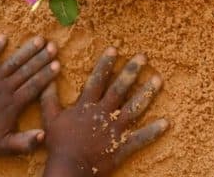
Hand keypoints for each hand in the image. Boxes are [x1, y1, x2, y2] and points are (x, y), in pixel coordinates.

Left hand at [0, 35, 58, 154]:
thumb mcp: (3, 147)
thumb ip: (25, 142)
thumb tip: (44, 135)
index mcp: (13, 104)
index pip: (34, 86)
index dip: (46, 75)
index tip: (58, 64)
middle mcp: (5, 88)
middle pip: (26, 71)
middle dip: (41, 58)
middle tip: (53, 45)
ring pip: (12, 62)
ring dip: (26, 50)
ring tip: (39, 39)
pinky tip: (3, 36)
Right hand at [41, 48, 167, 176]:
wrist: (68, 171)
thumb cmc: (58, 145)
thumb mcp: (50, 118)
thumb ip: (49, 97)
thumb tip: (48, 76)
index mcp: (86, 105)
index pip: (98, 79)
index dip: (105, 63)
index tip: (114, 49)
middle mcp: (103, 113)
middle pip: (119, 88)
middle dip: (131, 71)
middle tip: (142, 57)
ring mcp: (114, 130)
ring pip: (133, 108)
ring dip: (147, 93)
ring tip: (158, 79)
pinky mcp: (121, 146)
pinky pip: (140, 138)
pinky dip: (153, 131)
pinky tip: (166, 122)